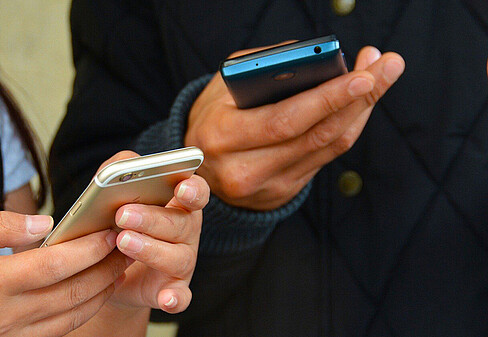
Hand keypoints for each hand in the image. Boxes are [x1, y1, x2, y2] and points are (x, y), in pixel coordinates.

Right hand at [0, 212, 130, 335]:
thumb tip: (44, 224)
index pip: (57, 264)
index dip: (89, 248)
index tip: (110, 232)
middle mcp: (8, 313)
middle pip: (73, 292)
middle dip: (106, 269)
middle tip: (127, 248)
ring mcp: (10, 334)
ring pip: (71, 317)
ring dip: (100, 293)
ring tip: (118, 270)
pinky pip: (56, 333)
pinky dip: (81, 314)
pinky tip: (90, 297)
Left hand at [90, 151, 209, 314]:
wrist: (107, 268)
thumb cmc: (116, 222)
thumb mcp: (113, 192)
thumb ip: (119, 170)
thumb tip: (127, 163)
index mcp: (179, 204)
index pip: (196, 192)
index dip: (192, 189)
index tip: (180, 187)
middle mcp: (187, 232)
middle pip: (182, 223)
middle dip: (153, 218)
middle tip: (123, 214)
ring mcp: (182, 262)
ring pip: (177, 257)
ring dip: (151, 249)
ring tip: (123, 241)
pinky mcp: (173, 289)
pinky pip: (181, 296)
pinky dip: (176, 298)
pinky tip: (166, 299)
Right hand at [185, 44, 404, 209]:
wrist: (197, 168)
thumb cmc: (212, 116)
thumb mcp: (223, 86)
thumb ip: (263, 68)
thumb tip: (316, 58)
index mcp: (222, 137)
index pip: (284, 120)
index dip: (327, 99)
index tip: (362, 75)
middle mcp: (244, 169)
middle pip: (316, 135)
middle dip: (359, 99)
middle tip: (387, 66)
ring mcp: (266, 187)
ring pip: (328, 148)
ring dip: (361, 111)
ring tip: (380, 77)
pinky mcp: (283, 192)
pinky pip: (326, 158)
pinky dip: (347, 128)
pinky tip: (359, 104)